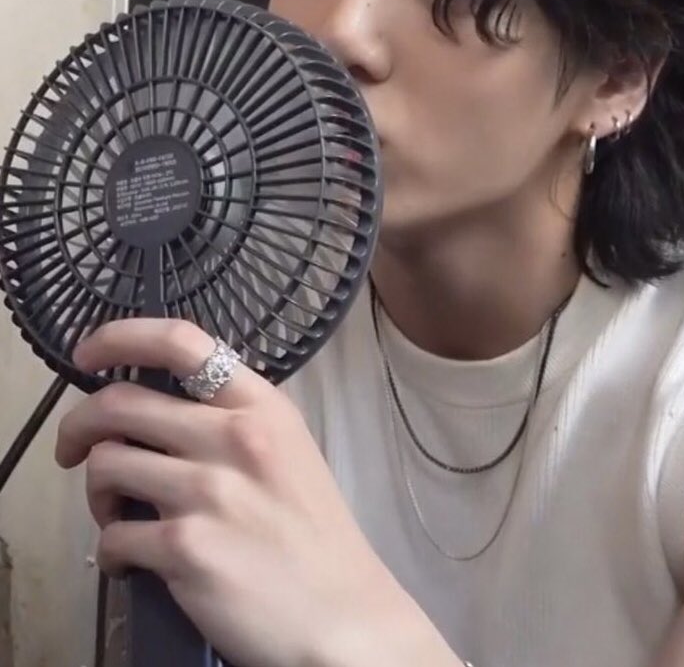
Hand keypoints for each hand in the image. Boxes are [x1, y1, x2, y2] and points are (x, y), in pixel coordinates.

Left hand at [55, 318, 423, 666]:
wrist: (342, 612)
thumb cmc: (314, 531)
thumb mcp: (288, 452)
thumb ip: (234, 423)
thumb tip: (162, 415)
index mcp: (263, 406)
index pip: (183, 342)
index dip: (120, 337)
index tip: (89, 355)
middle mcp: (233, 437)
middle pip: (119, 403)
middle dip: (79, 426)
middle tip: (74, 449)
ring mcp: (207, 492)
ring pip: (105, 466)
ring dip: (97, 493)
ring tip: (120, 513)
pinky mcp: (184, 549)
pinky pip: (112, 536)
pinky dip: (112, 551)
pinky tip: (136, 560)